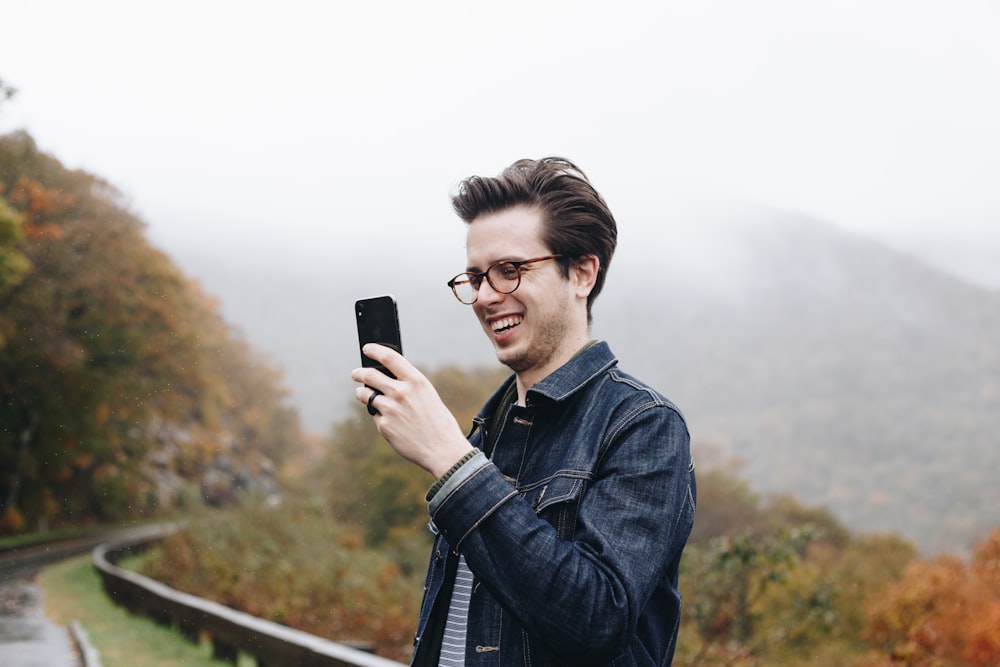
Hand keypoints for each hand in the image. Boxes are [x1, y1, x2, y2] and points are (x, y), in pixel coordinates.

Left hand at [351, 343, 472, 478]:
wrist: (442, 449)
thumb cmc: (437, 421)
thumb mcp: (427, 395)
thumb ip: (408, 385)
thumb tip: (385, 378)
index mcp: (416, 381)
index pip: (389, 358)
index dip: (375, 350)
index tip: (367, 348)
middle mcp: (401, 392)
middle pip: (370, 375)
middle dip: (359, 372)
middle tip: (355, 373)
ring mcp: (390, 409)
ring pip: (365, 395)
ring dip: (362, 393)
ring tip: (362, 394)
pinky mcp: (384, 425)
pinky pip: (375, 415)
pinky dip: (379, 416)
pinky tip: (391, 422)